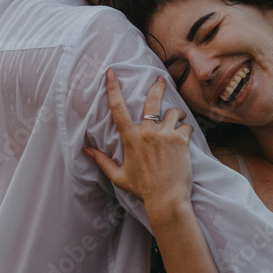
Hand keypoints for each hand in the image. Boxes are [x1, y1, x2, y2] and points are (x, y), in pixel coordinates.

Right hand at [83, 70, 194, 210]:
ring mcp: (165, 134)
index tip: (111, 72)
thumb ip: (102, 161)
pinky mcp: (181, 140)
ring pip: (173, 112)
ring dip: (177, 115)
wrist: (167, 199)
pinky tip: (185, 138)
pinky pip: (186, 126)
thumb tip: (85, 151)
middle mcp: (147, 132)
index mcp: (130, 138)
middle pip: (152, 100)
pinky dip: (186, 130)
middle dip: (157, 86)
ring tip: (178, 121)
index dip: (113, 88)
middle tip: (161, 79)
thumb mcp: (119, 176)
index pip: (118, 108)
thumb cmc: (143, 189)